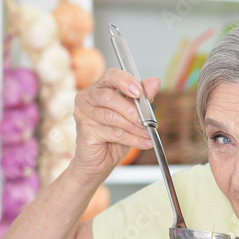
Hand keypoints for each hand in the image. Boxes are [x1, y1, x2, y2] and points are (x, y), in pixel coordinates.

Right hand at [69, 69, 158, 185]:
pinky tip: (144, 143)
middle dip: (132, 110)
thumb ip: (141, 98)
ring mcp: (83, 115)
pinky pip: (113, 132)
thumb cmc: (113, 137)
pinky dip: (132, 138)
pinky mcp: (85, 132)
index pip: (110, 75)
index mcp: (98, 89)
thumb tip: (155, 81)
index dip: (125, 81)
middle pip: (109, 96)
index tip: (139, 93)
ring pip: (112, 116)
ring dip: (134, 127)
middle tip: (147, 121)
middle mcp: (86, 98)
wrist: (99, 162)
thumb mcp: (132, 116)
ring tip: (148, 134)